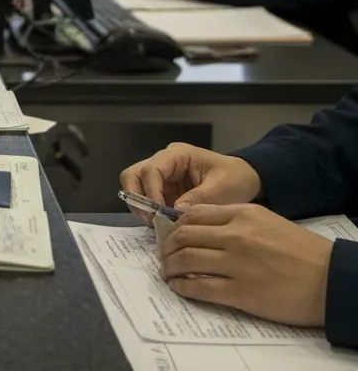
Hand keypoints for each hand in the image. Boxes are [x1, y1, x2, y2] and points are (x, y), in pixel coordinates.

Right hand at [120, 142, 261, 221]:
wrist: (247, 180)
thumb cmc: (236, 178)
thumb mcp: (222, 189)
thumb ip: (199, 198)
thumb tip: (175, 212)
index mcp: (177, 155)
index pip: (151, 169)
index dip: (151, 192)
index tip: (160, 213)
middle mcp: (164, 162)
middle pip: (134, 174)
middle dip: (136, 197)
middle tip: (149, 219)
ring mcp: (163, 177)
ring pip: (136, 186)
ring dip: (141, 206)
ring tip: (155, 224)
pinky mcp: (165, 191)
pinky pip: (148, 200)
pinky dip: (151, 213)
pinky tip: (164, 226)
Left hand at [160, 204, 331, 326]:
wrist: (330, 279)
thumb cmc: (301, 250)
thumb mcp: (266, 220)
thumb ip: (234, 220)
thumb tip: (202, 228)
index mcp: (241, 214)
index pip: (193, 214)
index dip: (175, 225)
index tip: (170, 234)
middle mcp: (234, 235)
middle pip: (185, 235)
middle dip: (168, 246)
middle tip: (164, 254)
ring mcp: (236, 264)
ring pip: (187, 260)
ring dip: (170, 266)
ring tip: (167, 272)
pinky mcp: (241, 292)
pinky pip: (200, 287)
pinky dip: (183, 287)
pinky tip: (179, 287)